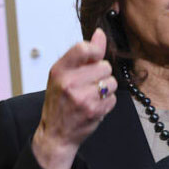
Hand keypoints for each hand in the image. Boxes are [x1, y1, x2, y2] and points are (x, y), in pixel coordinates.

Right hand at [32, 28, 117, 168]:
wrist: (55, 134)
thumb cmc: (59, 102)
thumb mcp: (63, 75)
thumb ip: (83, 54)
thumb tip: (99, 34)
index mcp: (59, 70)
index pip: (83, 48)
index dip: (95, 50)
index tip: (95, 57)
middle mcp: (69, 82)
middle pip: (104, 66)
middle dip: (101, 74)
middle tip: (88, 84)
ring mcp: (82, 98)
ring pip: (111, 82)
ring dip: (106, 89)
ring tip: (91, 95)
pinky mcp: (94, 111)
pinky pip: (113, 98)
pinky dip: (107, 102)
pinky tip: (94, 106)